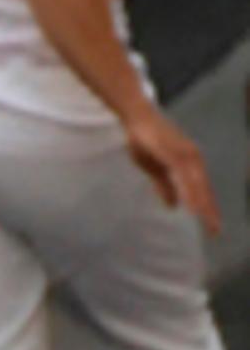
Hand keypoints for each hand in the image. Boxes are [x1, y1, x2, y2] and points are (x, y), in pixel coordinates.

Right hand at [125, 106, 222, 237]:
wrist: (136, 118)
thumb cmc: (144, 140)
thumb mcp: (154, 168)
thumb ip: (165, 186)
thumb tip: (173, 206)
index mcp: (189, 163)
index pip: (201, 189)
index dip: (206, 207)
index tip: (211, 227)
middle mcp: (193, 158)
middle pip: (204, 189)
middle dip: (209, 210)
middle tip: (214, 231)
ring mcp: (186, 155)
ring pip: (197, 184)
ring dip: (203, 203)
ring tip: (206, 221)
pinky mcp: (175, 153)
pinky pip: (185, 176)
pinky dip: (190, 191)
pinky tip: (192, 203)